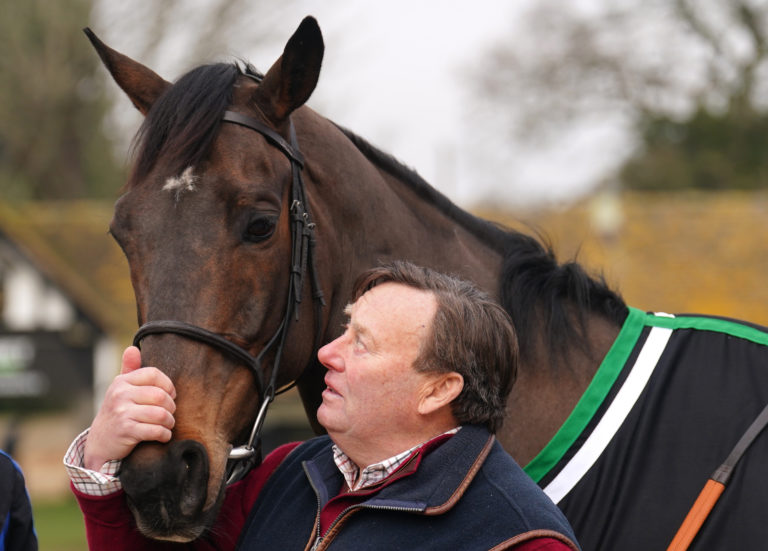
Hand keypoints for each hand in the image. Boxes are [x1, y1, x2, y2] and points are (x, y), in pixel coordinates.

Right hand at [83, 346, 175, 470]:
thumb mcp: (121, 389)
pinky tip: (163, 435)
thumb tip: (133, 348)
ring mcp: (122, 412)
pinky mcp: (125, 430)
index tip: (170, 395)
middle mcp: (120, 394)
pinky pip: (155, 430)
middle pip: (160, 395)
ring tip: (168, 424)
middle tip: (170, 413)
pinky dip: (164, 434)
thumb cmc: (117, 412)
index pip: (154, 374)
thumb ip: (129, 370)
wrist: (100, 442)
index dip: (168, 385)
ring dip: (170, 422)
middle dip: (171, 407)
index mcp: (122, 381)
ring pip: (160, 414)